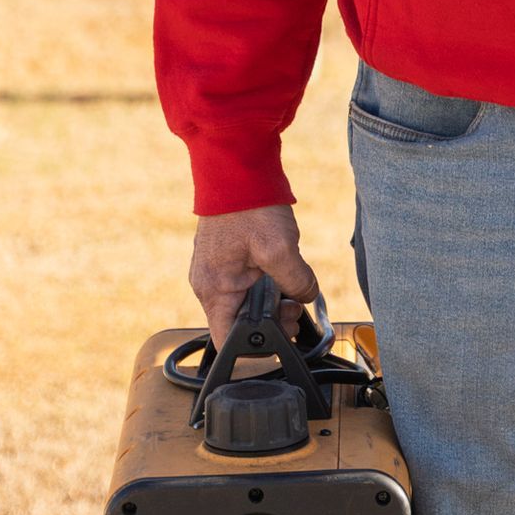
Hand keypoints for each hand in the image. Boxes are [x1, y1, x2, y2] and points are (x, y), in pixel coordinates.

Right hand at [190, 204, 320, 346]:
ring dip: (270, 300)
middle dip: (270, 320)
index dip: (255, 346)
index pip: (226, 340)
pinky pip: (245, 283)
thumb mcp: (281, 249)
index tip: (281, 334)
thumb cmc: (250, 206)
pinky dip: (265, 283)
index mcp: (213, 290)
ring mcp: (215, 269)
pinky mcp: (225, 257)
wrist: (238, 168)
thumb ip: (297, 282)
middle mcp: (207, 284)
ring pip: (244, 302)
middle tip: (293, 306)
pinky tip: (279, 269)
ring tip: (290, 286)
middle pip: (238, 323)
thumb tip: (307, 297)